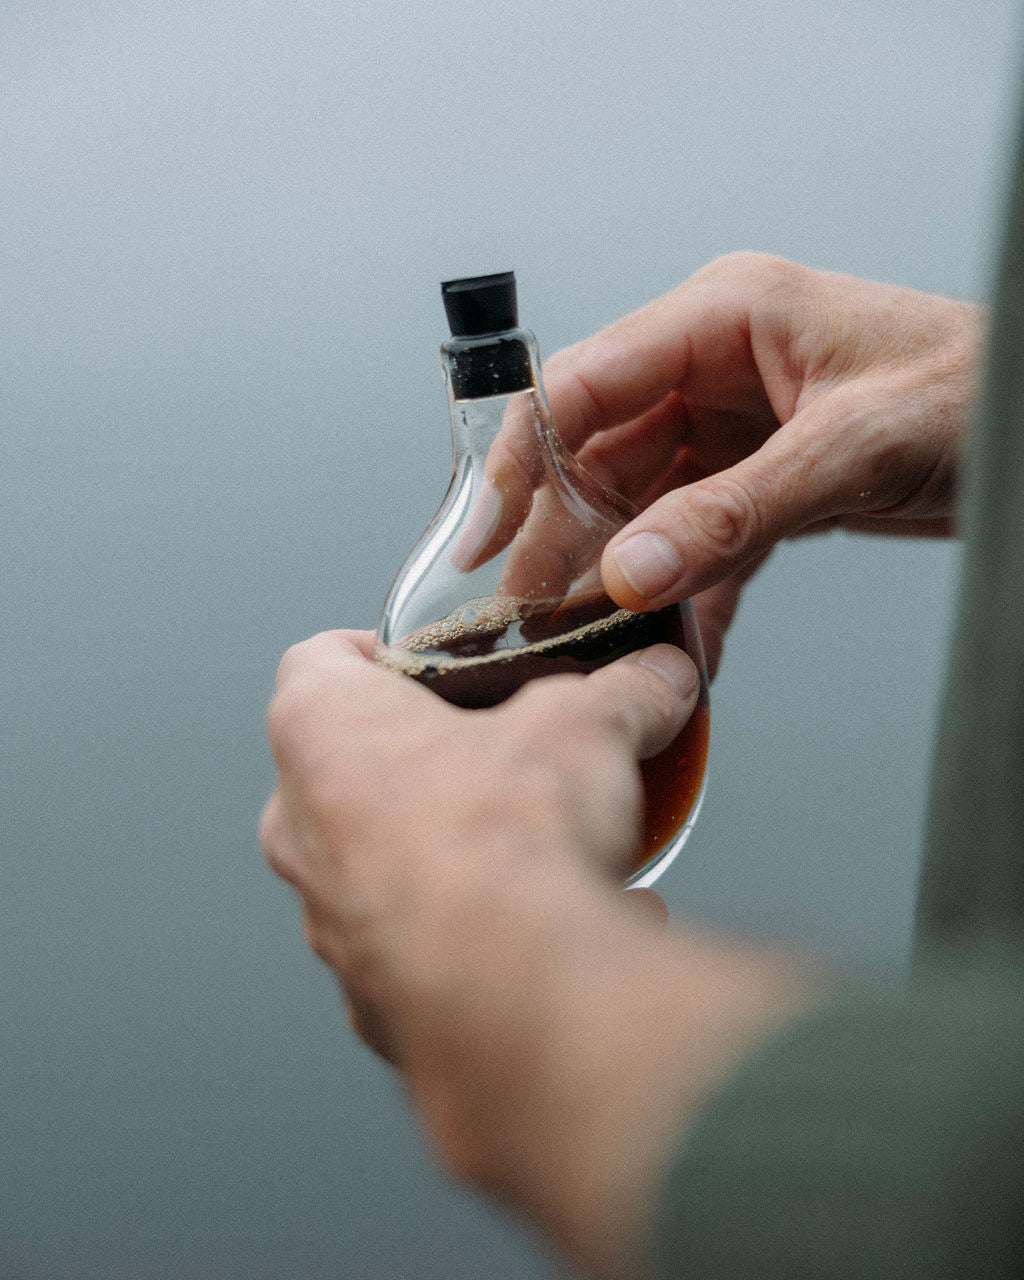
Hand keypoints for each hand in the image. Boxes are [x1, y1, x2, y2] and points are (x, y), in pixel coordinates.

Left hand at [260, 630, 820, 1276]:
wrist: (517, 991)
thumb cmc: (509, 838)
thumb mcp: (587, 727)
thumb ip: (623, 693)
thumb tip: (659, 679)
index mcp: (324, 731)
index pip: (319, 659)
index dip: (377, 650)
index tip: (432, 661)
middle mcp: (302, 829)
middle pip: (354, 769)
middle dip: (432, 763)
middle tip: (502, 759)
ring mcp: (330, 923)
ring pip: (387, 869)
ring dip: (458, 858)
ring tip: (550, 859)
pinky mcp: (374, 1000)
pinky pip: (430, 956)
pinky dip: (487, 944)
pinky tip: (564, 938)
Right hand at [541, 253, 983, 673]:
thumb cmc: (978, 389)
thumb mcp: (851, 448)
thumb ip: (736, 514)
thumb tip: (632, 571)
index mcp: (723, 317)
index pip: (587, 383)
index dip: (525, 458)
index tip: (486, 532)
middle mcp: (717, 368)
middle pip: (605, 453)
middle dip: (567, 534)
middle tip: (531, 610)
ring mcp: (740, 426)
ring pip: (648, 504)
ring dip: (626, 573)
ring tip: (595, 640)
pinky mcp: (766, 480)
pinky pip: (706, 540)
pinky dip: (693, 594)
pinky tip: (678, 645)